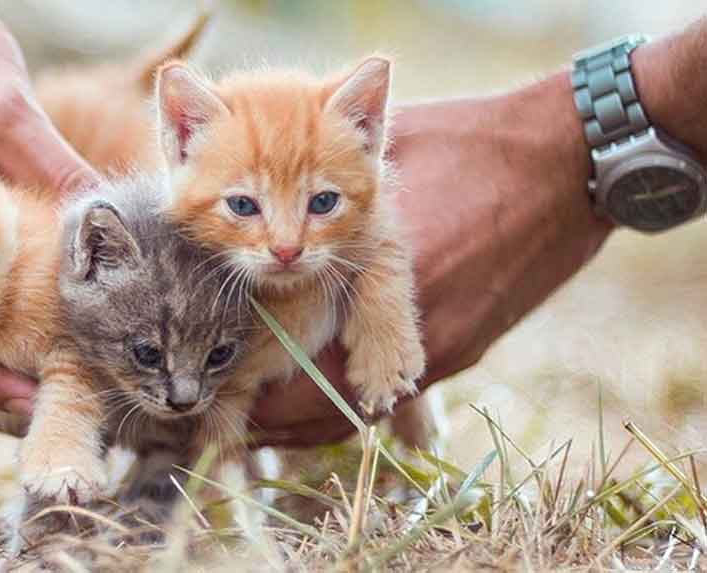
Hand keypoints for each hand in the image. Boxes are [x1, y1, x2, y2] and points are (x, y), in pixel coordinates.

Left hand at [249, 78, 605, 446]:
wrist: (571, 161)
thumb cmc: (474, 143)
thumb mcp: (389, 156)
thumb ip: (330, 183)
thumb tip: (276, 189)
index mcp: (379, 277)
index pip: (300, 361)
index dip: (255, 387)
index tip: (223, 389)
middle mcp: (411, 325)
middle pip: (326, 405)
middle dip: (275, 420)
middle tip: (234, 423)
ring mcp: (444, 344)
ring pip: (362, 411)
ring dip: (313, 422)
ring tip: (268, 426)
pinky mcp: (467, 345)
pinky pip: (399, 394)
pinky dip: (357, 403)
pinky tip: (328, 397)